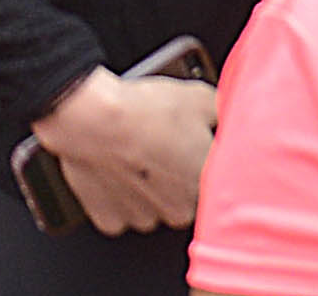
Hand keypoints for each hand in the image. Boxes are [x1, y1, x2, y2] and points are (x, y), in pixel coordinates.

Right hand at [25, 64, 217, 235]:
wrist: (91, 119)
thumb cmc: (141, 111)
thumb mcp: (199, 96)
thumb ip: (222, 114)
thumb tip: (227, 116)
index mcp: (209, 183)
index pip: (217, 176)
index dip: (200, 154)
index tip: (190, 141)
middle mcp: (180, 208)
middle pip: (184, 196)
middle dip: (175, 175)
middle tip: (160, 145)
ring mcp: (145, 217)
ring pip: (152, 206)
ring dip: (146, 187)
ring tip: (135, 155)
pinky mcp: (113, 220)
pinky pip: (120, 212)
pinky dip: (118, 195)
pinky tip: (115, 169)